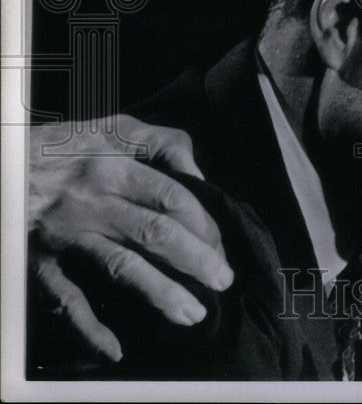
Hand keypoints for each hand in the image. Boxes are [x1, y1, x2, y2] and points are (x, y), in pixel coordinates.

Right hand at [29, 115, 233, 362]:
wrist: (2, 164)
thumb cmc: (68, 145)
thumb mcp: (117, 128)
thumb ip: (164, 144)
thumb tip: (200, 174)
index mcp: (114, 167)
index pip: (171, 198)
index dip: (204, 223)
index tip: (223, 245)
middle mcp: (92, 202)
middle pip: (154, 234)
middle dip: (196, 260)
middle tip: (223, 281)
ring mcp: (66, 236)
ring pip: (120, 268)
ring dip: (160, 293)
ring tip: (193, 314)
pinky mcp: (39, 263)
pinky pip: (66, 299)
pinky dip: (90, 327)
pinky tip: (116, 349)